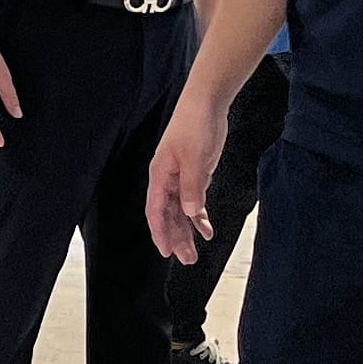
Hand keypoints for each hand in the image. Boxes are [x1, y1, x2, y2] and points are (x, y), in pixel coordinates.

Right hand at [145, 99, 224, 264]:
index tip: (166, 251)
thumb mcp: (195, 158)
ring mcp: (180, 177)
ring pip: (180, 211)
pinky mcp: (194, 174)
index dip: (160, 231)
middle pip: (168, 215)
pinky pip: (193, 202)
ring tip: (194, 253)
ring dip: (186, 231)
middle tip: (186, 259)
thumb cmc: (195, 125)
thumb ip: (192, 186)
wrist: (206, 104)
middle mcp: (166, 179)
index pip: (156, 209)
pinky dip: (199, 217)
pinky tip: (206, 230)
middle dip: (175, 237)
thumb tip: (190, 213)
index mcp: (160, 174)